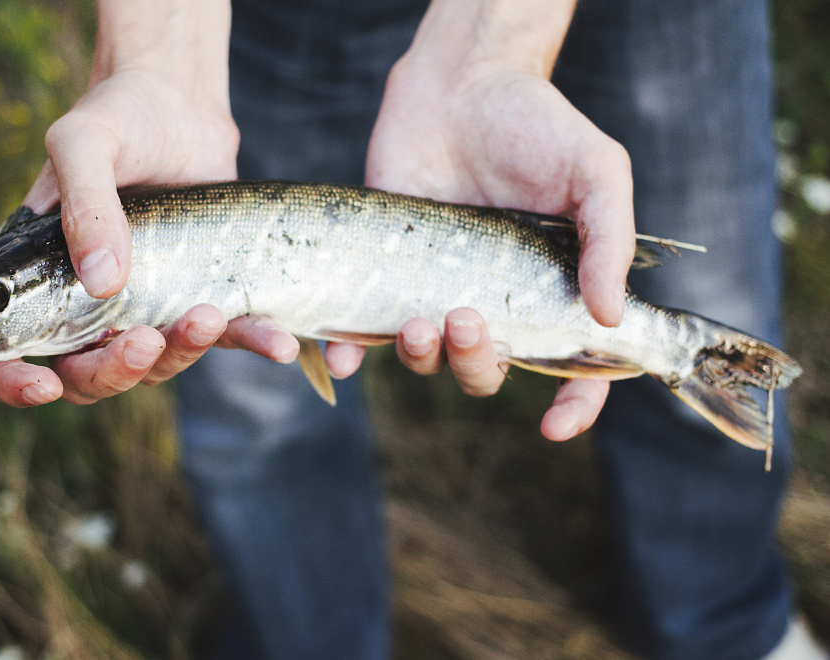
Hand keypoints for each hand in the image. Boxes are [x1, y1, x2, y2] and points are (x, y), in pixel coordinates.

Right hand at [0, 1, 298, 406]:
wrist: (180, 101)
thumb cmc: (117, 115)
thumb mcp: (85, 144)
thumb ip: (84, 207)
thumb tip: (103, 283)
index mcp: (36, 276)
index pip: (4, 350)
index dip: (12, 381)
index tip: (42, 384)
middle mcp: (87, 302)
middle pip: (86, 374)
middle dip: (112, 371)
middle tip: (144, 340)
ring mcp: (146, 304)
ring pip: (153, 366)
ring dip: (179, 355)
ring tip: (207, 315)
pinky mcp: (199, 294)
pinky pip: (223, 335)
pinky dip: (251, 342)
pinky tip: (279, 343)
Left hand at [333, 1, 634, 439]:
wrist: (459, 83)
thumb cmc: (536, 124)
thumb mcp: (596, 171)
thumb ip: (608, 239)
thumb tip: (609, 316)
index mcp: (550, 291)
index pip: (571, 366)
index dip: (572, 403)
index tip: (555, 423)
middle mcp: (494, 301)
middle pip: (487, 371)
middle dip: (477, 362)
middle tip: (466, 316)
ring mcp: (437, 290)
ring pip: (428, 359)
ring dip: (422, 357)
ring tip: (417, 319)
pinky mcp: (385, 272)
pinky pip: (364, 330)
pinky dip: (350, 353)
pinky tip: (343, 357)